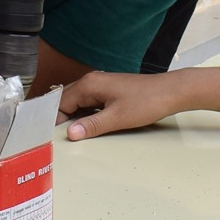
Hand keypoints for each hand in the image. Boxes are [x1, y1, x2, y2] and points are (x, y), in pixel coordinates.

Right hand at [60, 70, 196, 139]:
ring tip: (69, 134)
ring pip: (77, 102)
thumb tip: (70, 133)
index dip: (54, 120)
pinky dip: (84, 114)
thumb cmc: (146, 102)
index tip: (49, 136)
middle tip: (55, 138)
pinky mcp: (109, 91)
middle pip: (66, 101)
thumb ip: (92, 125)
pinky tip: (87, 126)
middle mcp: (91, 81)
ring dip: (73, 117)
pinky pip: (89, 102)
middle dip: (60, 118)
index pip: (60, 103)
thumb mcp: (117, 118)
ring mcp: (100, 85)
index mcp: (89, 84)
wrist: (170, 92)